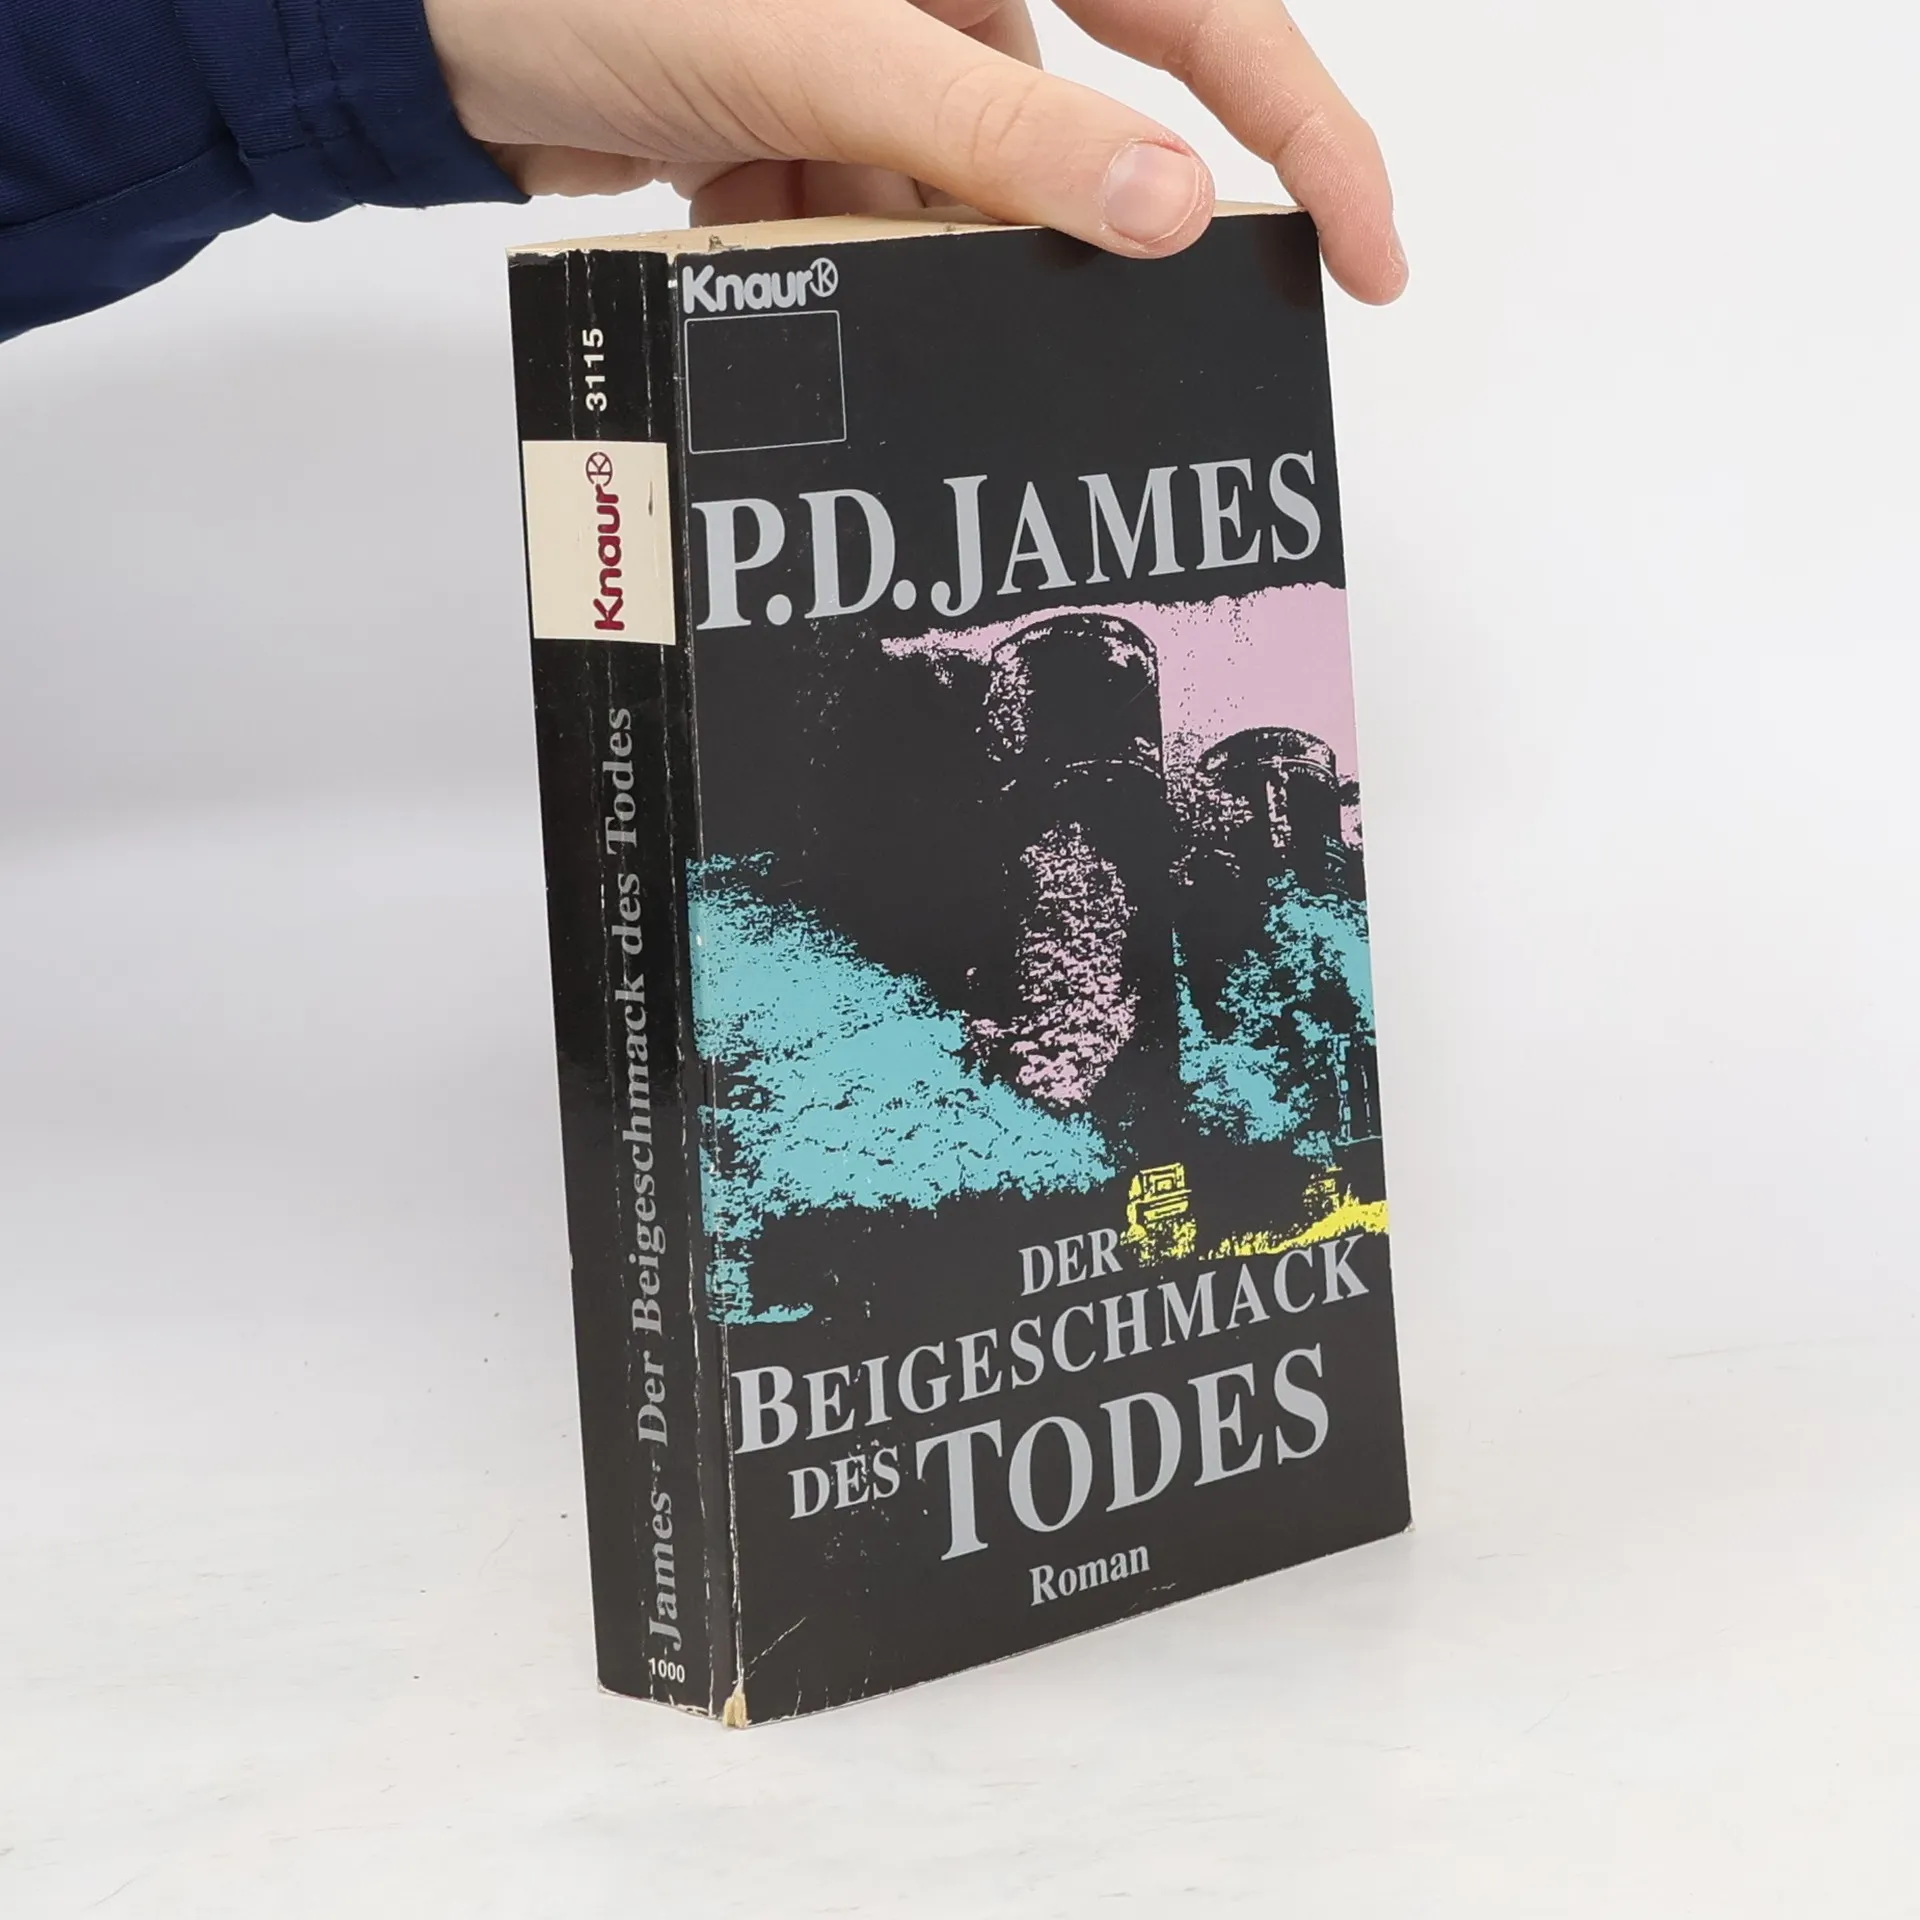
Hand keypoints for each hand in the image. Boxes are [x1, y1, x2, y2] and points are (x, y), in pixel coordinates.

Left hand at [424, 0, 1404, 301]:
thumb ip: (998, 130)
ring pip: (948, 181)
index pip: (1203, 9)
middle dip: (1004, 221)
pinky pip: (860, 195)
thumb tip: (1168, 207)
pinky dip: (810, 231)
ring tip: (780, 212)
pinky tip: (729, 206)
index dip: (1308, 125)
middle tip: (968, 284)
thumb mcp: (818, 48)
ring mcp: (867, 26)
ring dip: (879, 238)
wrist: (400, 15)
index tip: (1370, 252)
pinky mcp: (798, 89)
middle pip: (1060, 119)